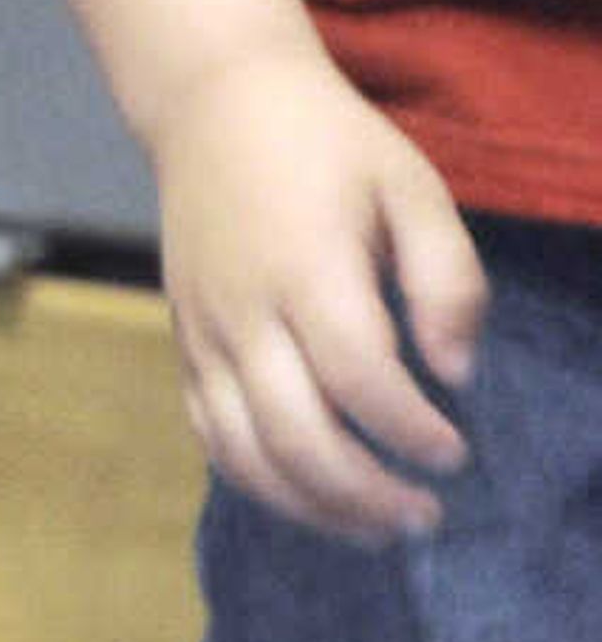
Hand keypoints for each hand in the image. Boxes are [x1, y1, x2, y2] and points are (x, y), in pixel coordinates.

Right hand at [146, 38, 482, 542]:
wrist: (215, 112)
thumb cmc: (329, 145)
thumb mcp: (412, 186)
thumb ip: (446, 277)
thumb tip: (455, 372)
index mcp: (309, 271)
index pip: (360, 379)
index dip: (409, 430)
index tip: (454, 456)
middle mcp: (247, 319)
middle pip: (297, 437)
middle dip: (364, 492)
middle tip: (421, 516)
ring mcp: (205, 343)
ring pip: (248, 456)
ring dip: (312, 506)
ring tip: (370, 529)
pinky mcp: (185, 354)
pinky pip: (213, 440)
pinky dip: (261, 482)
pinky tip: (310, 498)